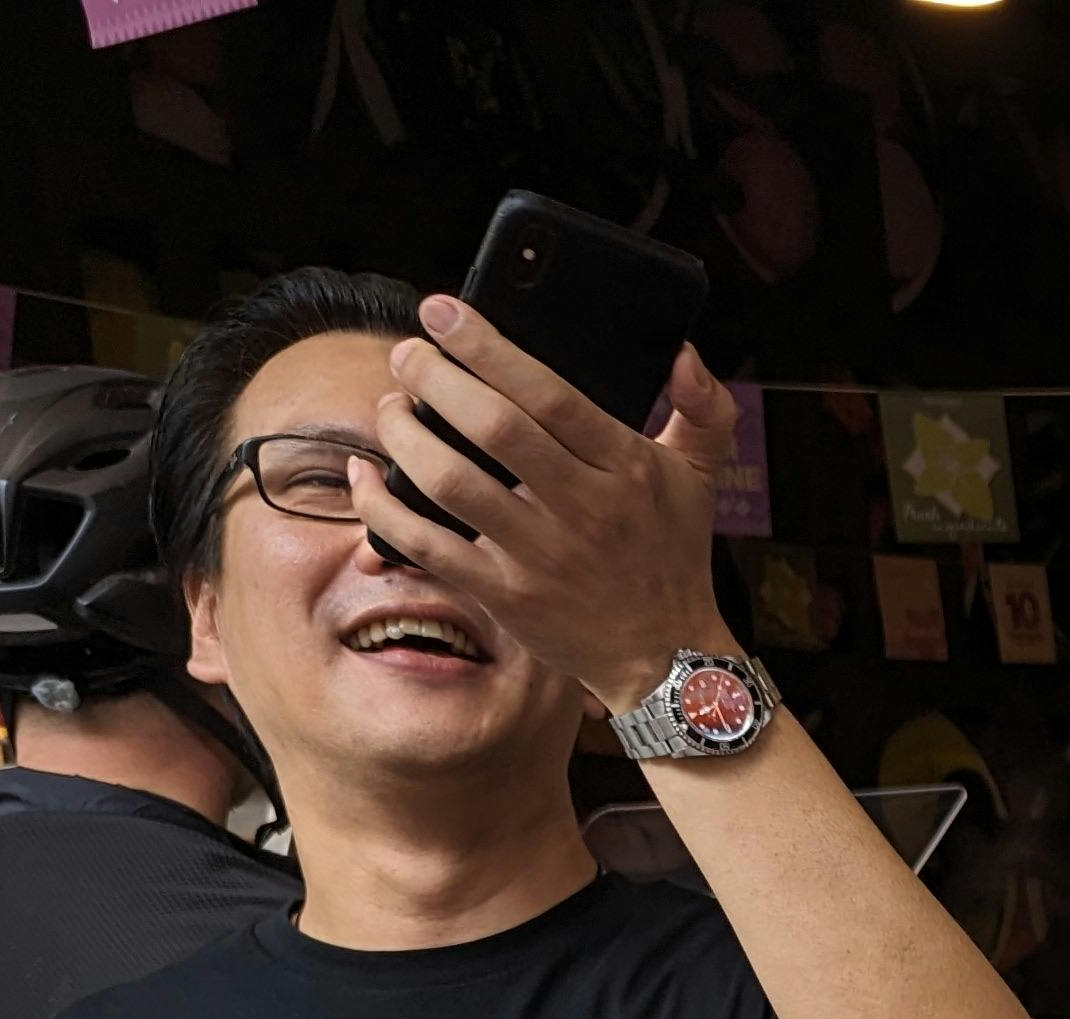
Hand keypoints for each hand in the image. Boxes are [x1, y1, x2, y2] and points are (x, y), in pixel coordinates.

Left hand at [355, 298, 734, 714]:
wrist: (664, 657)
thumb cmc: (672, 555)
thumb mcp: (701, 478)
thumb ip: (703, 409)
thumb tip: (682, 352)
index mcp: (627, 470)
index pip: (550, 396)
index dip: (487, 348)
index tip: (441, 311)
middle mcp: (585, 511)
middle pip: (493, 429)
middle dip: (433, 378)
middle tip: (407, 355)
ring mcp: (541, 557)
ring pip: (451, 482)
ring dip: (403, 435)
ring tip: (392, 408)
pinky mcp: (505, 596)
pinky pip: (427, 544)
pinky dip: (383, 507)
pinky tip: (366, 476)